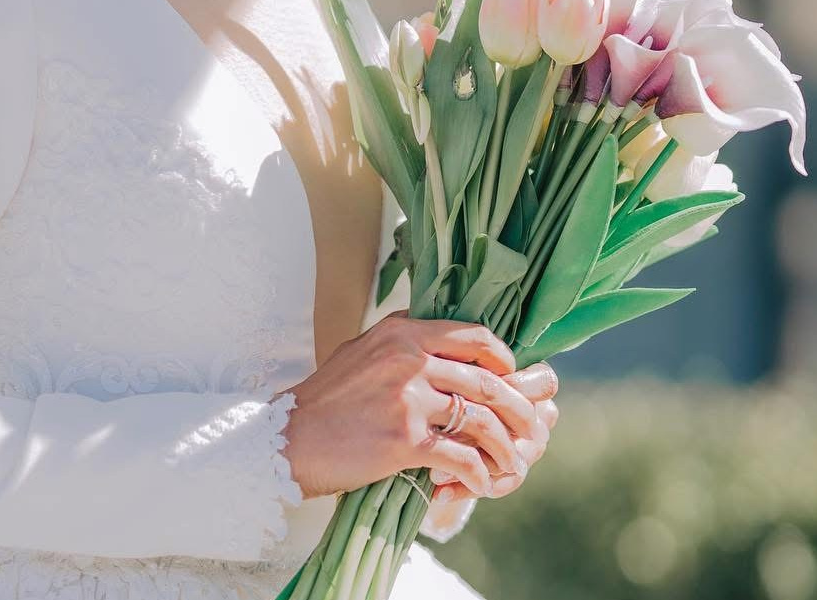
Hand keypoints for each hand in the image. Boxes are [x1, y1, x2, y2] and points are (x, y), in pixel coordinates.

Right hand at [277, 309, 550, 498]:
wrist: (286, 439)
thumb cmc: (324, 400)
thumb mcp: (359, 350)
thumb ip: (398, 340)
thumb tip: (433, 335)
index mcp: (402, 333)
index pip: (475, 337)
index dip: (504, 360)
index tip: (513, 379)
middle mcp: (408, 360)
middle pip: (488, 381)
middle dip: (519, 409)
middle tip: (530, 428)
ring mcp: (407, 399)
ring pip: (482, 420)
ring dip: (506, 447)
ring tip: (512, 463)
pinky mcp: (403, 440)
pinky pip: (460, 456)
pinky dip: (478, 474)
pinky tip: (481, 483)